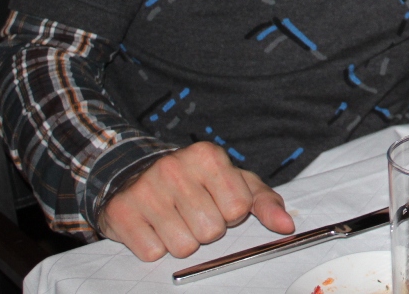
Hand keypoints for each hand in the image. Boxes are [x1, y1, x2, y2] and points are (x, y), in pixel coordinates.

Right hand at [98, 141, 293, 260]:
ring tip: (173, 219)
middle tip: (193, 213)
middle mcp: (174, 167)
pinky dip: (156, 247)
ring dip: (182, 241)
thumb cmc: (194, 181)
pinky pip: (153, 253)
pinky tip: (153, 226)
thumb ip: (264, 202)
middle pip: (211, 231)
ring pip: (183, 246)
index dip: (231, 214)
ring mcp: (145, 189)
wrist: (134, 174)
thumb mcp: (234, 182)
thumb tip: (286, 225)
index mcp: (208, 156)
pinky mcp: (122, 212)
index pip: (238, 208)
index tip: (218, 202)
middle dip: (206, 230)